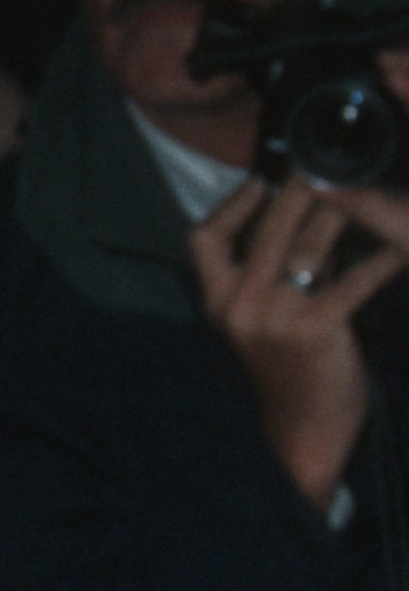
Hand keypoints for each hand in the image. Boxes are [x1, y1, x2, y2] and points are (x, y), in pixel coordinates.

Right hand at [189, 175, 408, 511]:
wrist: (302, 429)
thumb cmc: (289, 367)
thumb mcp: (265, 318)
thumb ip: (274, 272)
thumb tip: (309, 209)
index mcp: (217, 303)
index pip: (202, 241)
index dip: (233, 204)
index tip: (265, 178)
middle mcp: (236, 307)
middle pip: (268, 228)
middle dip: (302, 188)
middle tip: (332, 161)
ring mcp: (272, 318)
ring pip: (313, 243)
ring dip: (350, 209)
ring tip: (376, 188)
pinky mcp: (314, 329)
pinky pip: (356, 276)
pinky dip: (386, 254)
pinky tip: (405, 240)